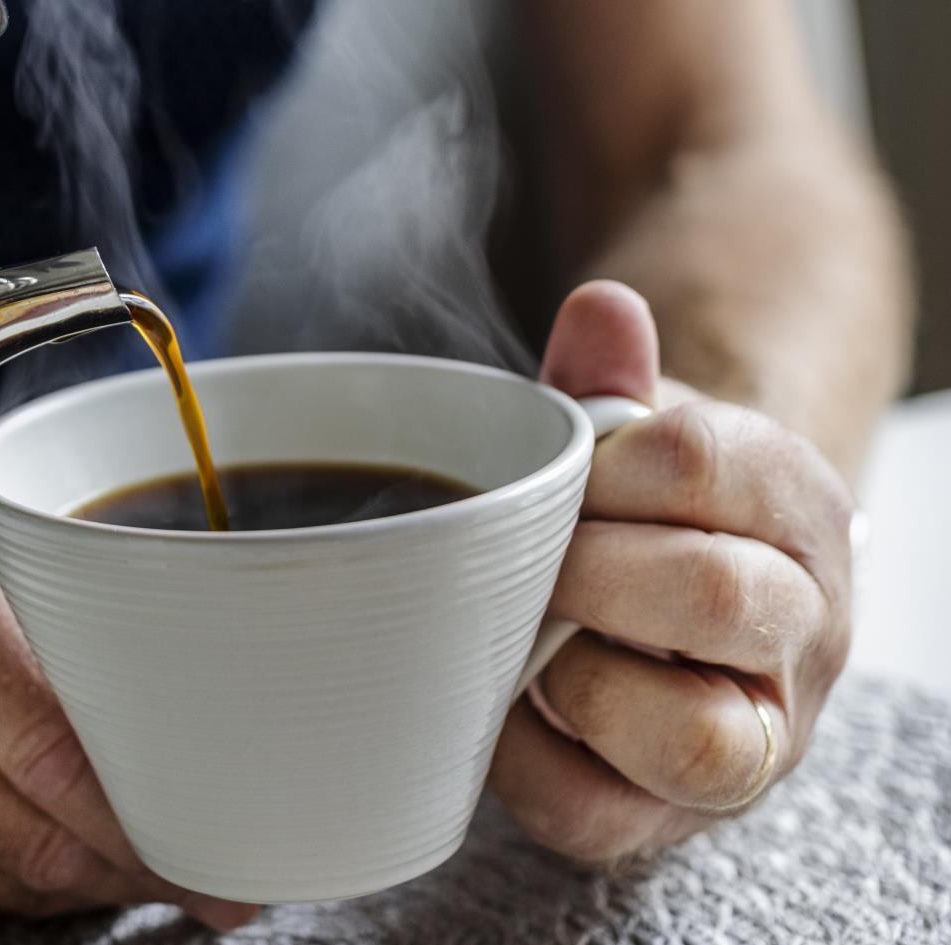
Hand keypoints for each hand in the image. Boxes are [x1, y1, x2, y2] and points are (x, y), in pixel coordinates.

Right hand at [0, 486, 257, 928]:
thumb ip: (87, 625)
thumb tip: (210, 727)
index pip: (55, 742)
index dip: (143, 807)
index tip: (212, 838)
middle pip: (31, 824)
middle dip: (130, 861)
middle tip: (203, 876)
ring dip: (81, 882)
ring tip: (132, 861)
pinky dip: (15, 887)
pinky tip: (48, 859)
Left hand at [489, 281, 854, 859]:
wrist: (683, 599)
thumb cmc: (643, 511)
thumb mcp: (631, 434)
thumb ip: (609, 378)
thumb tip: (599, 309)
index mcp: (795, 508)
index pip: (708, 464)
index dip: (601, 462)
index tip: (553, 472)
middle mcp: (804, 628)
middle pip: (711, 594)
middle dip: (583, 567)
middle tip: (519, 556)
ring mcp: (756, 736)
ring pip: (694, 736)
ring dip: (575, 676)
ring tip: (522, 634)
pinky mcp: (674, 813)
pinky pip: (600, 813)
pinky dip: (524, 763)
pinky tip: (496, 707)